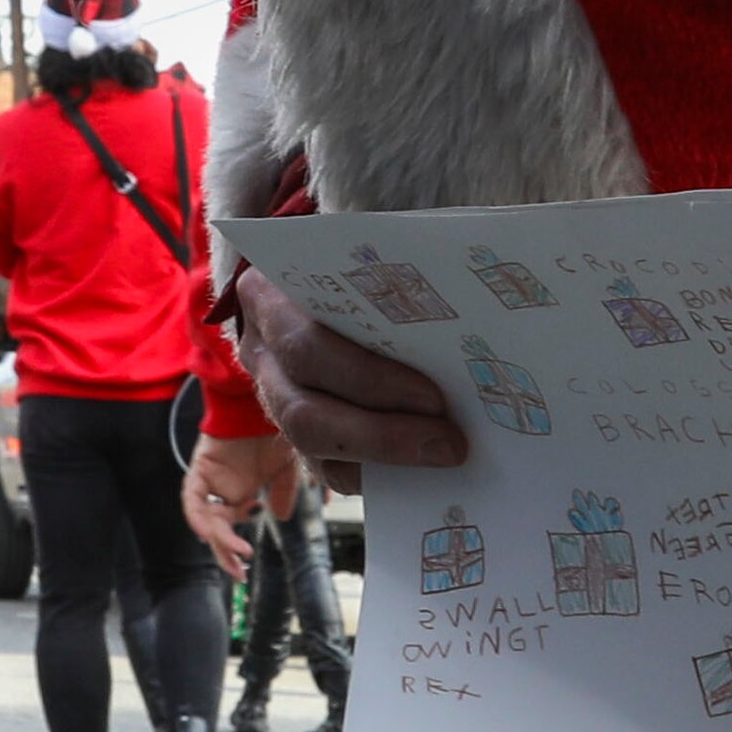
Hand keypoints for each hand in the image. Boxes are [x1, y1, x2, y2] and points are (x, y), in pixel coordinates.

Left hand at [178, 428, 289, 579]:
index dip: (234, 549)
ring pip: (206, 518)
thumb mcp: (287, 468)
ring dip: (219, 539)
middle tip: (239, 573)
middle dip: (225, 553)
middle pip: (216, 529)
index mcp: (241, 492)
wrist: (262, 398)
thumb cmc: (274, 428)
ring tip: (238, 554)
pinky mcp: (201, 468)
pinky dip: (197, 516)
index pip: (231, 527)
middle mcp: (223, 489)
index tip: (246, 565)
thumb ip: (283, 493)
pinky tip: (207, 532)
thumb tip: (282, 517)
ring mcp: (211, 480)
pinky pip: (192, 497)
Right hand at [230, 268, 464, 490]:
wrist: (320, 280)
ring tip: (443, 452)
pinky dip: (377, 473)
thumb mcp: (362, 258)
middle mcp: (261, 354)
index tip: (433, 394)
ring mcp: (271, 399)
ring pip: (309, 446)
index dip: (369, 378)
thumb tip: (470, 316)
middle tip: (448, 439)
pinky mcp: (294, 434)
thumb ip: (392, 282)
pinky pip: (327, 470)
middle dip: (380, 433)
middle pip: (303, 411)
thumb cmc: (354, 265)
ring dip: (383, 455)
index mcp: (268, 297)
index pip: (308, 345)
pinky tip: (423, 466)